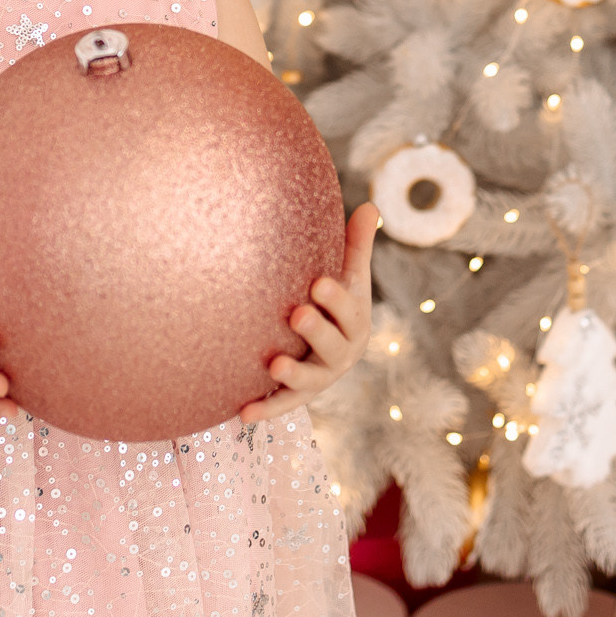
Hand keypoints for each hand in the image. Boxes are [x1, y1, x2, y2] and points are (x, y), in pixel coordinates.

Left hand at [243, 203, 380, 422]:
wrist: (325, 348)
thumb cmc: (336, 304)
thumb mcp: (350, 277)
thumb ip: (357, 245)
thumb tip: (372, 204)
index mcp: (356, 323)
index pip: (352, 311)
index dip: (337, 300)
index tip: (318, 282)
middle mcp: (342, 354)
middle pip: (334, 346)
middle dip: (317, 331)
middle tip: (297, 314)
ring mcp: (320, 378)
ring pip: (311, 381)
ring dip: (294, 374)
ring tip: (274, 364)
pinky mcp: (297, 396)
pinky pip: (282, 406)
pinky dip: (266, 410)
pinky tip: (243, 412)